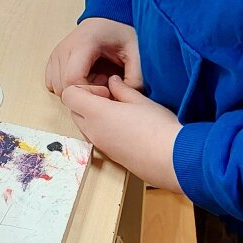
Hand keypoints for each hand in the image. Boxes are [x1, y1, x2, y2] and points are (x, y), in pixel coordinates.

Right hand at [46, 16, 142, 95]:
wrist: (108, 19)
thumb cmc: (120, 32)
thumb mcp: (136, 51)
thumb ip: (136, 76)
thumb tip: (122, 99)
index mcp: (83, 44)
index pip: (72, 79)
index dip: (90, 93)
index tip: (108, 90)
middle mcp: (65, 48)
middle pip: (64, 87)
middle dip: (85, 94)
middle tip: (104, 83)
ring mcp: (56, 54)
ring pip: (57, 88)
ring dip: (76, 91)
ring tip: (96, 79)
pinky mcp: (53, 59)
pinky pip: (52, 83)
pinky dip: (67, 87)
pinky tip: (85, 78)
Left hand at [62, 75, 182, 189]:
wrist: (174, 160)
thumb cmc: (158, 126)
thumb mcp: (140, 100)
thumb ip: (121, 89)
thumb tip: (112, 82)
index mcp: (96, 114)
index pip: (68, 95)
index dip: (83, 88)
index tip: (105, 91)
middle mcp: (93, 132)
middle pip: (74, 111)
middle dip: (88, 102)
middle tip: (113, 100)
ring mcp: (101, 146)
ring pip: (85, 126)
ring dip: (95, 116)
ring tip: (121, 113)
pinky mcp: (110, 157)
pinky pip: (97, 138)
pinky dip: (103, 130)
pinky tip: (127, 128)